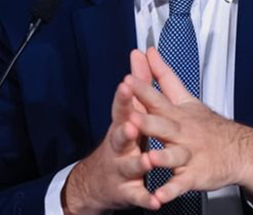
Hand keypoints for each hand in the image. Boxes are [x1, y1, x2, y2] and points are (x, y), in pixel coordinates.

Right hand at [63, 50, 159, 214]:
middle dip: (127, 128)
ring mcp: (121, 169)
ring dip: (138, 162)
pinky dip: (147, 198)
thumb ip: (138, 83)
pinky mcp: (127, 191)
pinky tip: (155, 201)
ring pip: (129, 165)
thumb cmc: (121, 141)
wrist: (98, 181)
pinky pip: (138, 195)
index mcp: (122, 125)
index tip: (127, 83)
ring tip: (148, 160)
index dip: (123, 96)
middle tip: (133, 122)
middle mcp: (118, 146)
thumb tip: (140, 53)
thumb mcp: (128, 111)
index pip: (121, 108)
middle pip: (120, 135)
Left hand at [124, 48, 252, 205]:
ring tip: (150, 160)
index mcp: (177, 114)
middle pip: (164, 126)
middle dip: (147, 122)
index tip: (128, 80)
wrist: (239, 149)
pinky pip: (181, 184)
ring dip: (162, 158)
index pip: (158, 99)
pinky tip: (159, 197)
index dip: (143, 90)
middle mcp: (182, 133)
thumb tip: (149, 53)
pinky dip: (170, 191)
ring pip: (175, 156)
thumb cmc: (207, 125)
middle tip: (132, 118)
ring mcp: (189, 155)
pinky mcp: (194, 175)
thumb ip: (163, 75)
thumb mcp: (185, 97)